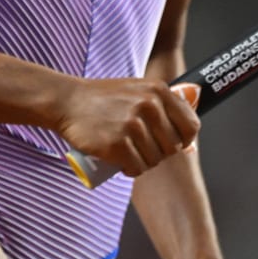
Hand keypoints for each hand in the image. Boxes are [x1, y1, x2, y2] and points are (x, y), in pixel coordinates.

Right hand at [54, 75, 198, 176]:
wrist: (66, 101)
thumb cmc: (101, 98)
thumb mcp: (136, 89)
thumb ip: (160, 100)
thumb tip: (187, 124)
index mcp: (158, 91)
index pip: (191, 125)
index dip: (184, 139)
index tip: (173, 142)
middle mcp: (149, 106)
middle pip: (172, 147)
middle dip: (159, 152)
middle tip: (141, 147)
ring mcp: (133, 125)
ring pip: (154, 160)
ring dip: (143, 163)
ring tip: (128, 152)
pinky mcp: (117, 144)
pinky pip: (136, 168)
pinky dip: (130, 170)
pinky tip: (121, 162)